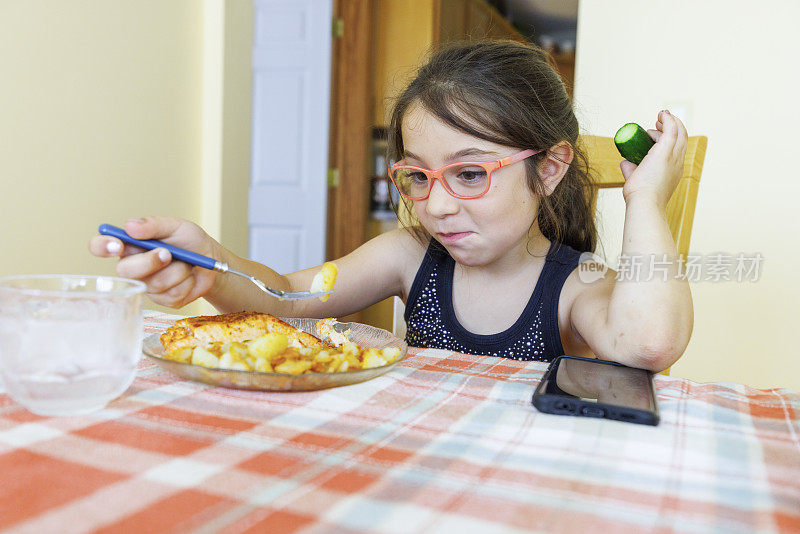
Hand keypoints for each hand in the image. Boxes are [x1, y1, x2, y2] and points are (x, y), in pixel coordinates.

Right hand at [88, 217, 219, 307]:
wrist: (212, 260)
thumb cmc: (190, 241)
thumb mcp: (175, 226)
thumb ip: (153, 225)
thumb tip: (130, 226)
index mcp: (130, 245)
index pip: (101, 246)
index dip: (102, 246)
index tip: (116, 244)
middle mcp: (133, 267)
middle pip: (125, 271)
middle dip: (149, 262)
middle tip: (168, 253)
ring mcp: (147, 285)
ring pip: (153, 284)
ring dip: (177, 271)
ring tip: (186, 263)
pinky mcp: (163, 300)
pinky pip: (171, 295)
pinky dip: (187, 282)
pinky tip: (190, 276)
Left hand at [620, 110, 687, 208]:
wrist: (644, 202)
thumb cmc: (640, 196)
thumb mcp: (635, 178)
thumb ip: (631, 168)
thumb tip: (625, 161)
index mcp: (674, 170)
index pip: (677, 149)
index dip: (670, 139)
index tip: (656, 134)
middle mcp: (678, 162)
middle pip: (681, 138)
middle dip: (671, 127)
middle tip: (657, 123)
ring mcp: (674, 156)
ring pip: (678, 132)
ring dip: (669, 122)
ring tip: (657, 119)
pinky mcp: (666, 151)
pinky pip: (671, 129)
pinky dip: (668, 119)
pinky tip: (662, 114)